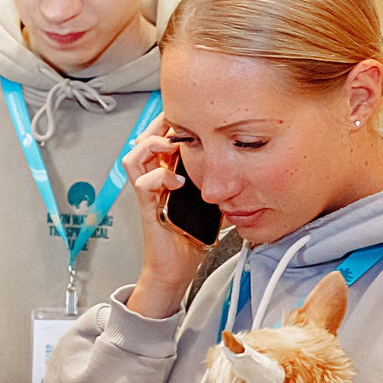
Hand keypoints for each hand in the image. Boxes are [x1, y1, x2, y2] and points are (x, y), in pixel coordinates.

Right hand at [124, 123, 211, 319]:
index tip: (192, 114)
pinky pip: (142, 184)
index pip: (162, 138)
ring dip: (151, 146)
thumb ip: (223, 184)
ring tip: (169, 145)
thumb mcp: (214, 202)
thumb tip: (249, 170)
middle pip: (143, 140)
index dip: (172, 123)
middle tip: (177, 121)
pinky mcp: (148, 208)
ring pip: (134, 157)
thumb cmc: (192, 238)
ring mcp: (149, 194)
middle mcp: (155, 181)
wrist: (177, 268)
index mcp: (170, 175)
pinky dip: (158, 177)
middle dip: (159, 125)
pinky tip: (176, 181)